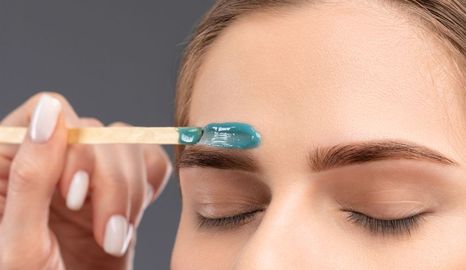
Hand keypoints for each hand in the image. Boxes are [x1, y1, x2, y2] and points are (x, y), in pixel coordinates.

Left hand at [0, 93, 172, 269]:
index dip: (71, 146)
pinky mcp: (118, 190)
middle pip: (96, 130)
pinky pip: (149, 161)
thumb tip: (52, 112)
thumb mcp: (19, 243)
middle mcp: (51, 165)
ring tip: (115, 238)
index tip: (75, 197)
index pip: (47, 113)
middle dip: (110, 183)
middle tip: (107, 233)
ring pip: (127, 144)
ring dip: (130, 194)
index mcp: (9, 165)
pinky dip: (149, 189)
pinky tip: (129, 222)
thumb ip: (31, 176)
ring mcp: (88, 177)